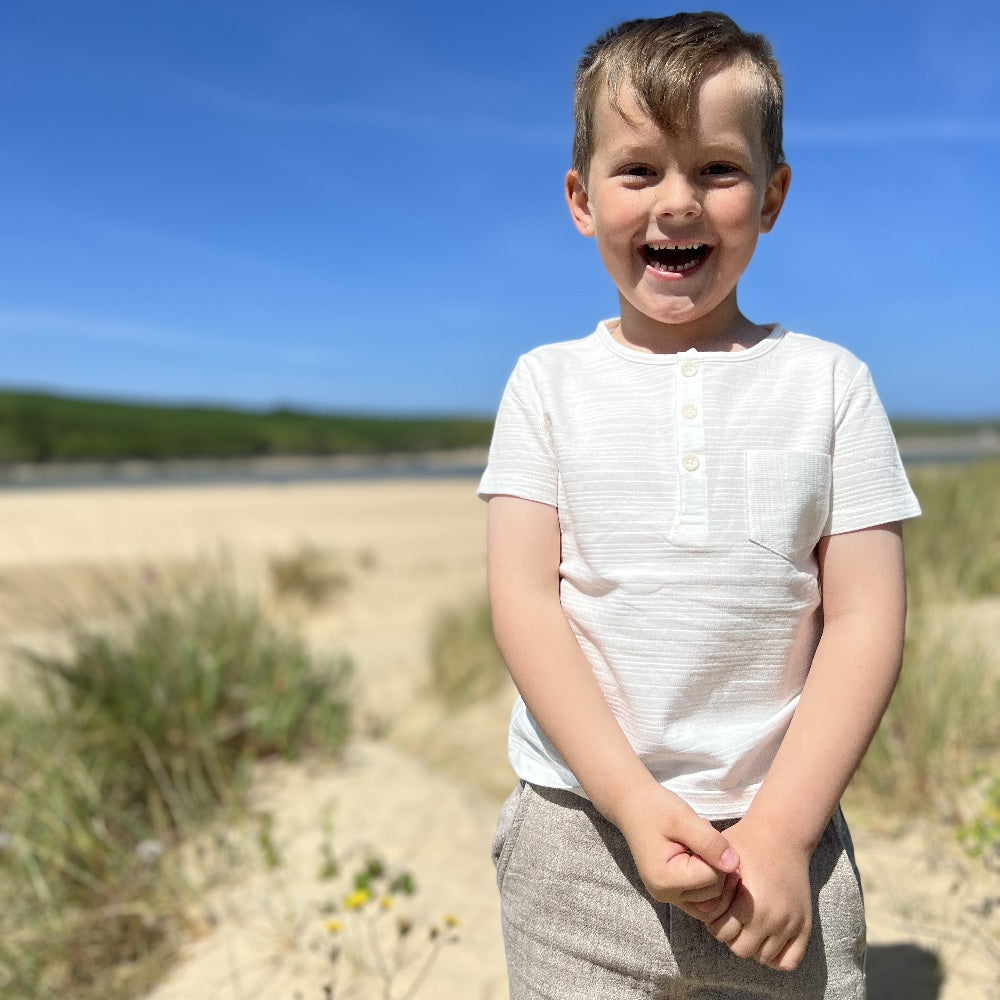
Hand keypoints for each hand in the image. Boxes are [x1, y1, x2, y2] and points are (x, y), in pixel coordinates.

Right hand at [613, 782, 740, 922]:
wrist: (632, 806)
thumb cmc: (655, 809)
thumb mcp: (683, 818)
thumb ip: (709, 841)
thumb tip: (734, 864)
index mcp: (664, 879)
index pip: (713, 877)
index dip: (718, 854)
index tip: (705, 831)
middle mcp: (665, 895)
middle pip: (714, 891)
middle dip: (717, 864)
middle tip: (704, 837)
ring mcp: (669, 897)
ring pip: (712, 898)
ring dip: (715, 872)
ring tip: (700, 847)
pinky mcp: (674, 893)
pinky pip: (703, 899)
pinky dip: (709, 881)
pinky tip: (701, 858)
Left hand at [705, 818, 812, 970]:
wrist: (782, 834)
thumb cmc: (746, 844)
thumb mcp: (721, 860)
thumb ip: (709, 886)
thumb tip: (699, 909)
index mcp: (750, 903)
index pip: (721, 933)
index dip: (714, 921)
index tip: (717, 909)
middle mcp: (773, 918)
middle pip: (741, 950)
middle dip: (732, 935)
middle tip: (732, 916)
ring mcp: (791, 923)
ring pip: (764, 958)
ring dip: (753, 944)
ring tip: (748, 923)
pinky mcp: (805, 925)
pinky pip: (790, 961)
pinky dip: (777, 956)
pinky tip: (766, 937)